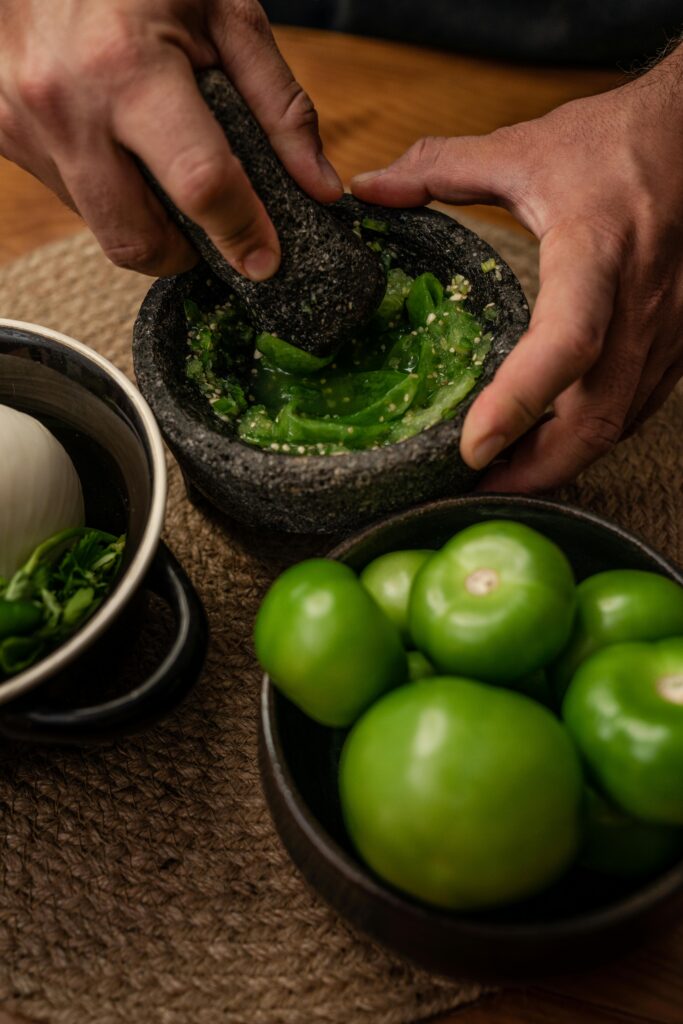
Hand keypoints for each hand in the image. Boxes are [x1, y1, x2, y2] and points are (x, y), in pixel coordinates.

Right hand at [0, 0, 341, 278]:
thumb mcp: (223, 12)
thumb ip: (280, 104)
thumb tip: (318, 188)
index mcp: (126, 67)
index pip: (198, 184)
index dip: (240, 232)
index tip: (265, 260)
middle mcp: (64, 106)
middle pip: (138, 239)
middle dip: (186, 254)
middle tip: (212, 231)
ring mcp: (24, 125)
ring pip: (103, 229)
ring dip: (147, 224)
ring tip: (164, 170)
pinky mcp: (5, 134)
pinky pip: (72, 198)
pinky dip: (110, 191)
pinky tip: (120, 144)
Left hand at [352, 47, 682, 490]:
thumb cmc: (612, 140)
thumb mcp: (522, 147)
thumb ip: (439, 167)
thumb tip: (367, 188)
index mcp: (596, 250)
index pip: (566, 341)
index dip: (519, 401)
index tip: (471, 446)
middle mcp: (639, 299)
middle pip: (597, 414)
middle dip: (537, 467)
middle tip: (477, 488)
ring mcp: (667, 327)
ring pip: (620, 422)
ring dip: (563, 461)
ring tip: (505, 477)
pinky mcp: (677, 339)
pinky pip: (636, 407)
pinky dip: (591, 437)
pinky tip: (552, 444)